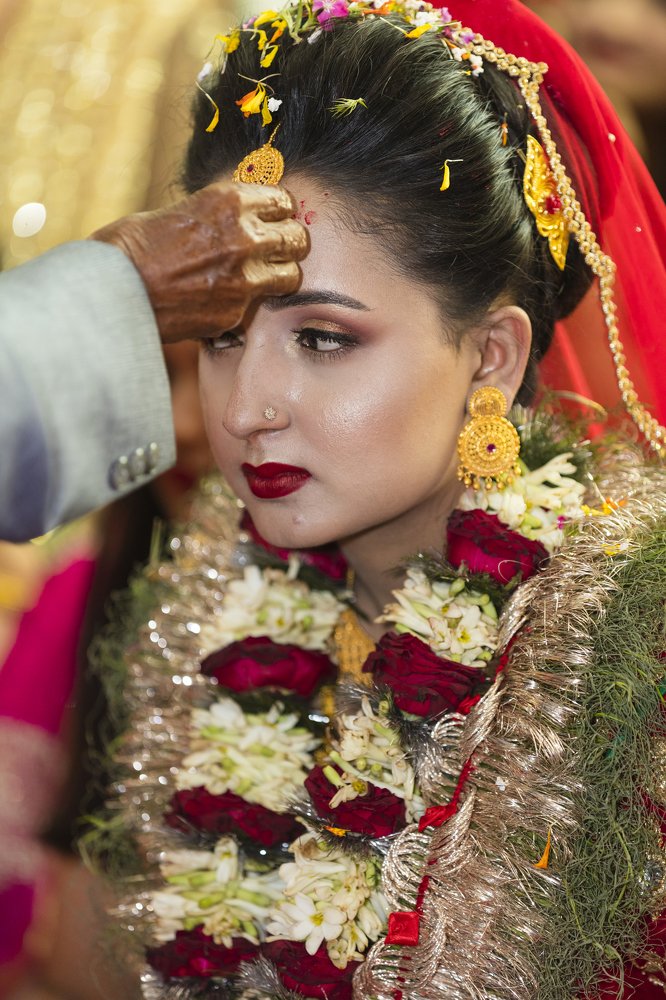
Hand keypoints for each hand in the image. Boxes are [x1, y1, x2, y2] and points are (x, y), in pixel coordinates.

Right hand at [90, 181, 308, 342]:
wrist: (112, 289)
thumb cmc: (133, 246)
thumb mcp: (179, 211)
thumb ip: (217, 216)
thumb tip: (243, 218)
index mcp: (229, 201)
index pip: (282, 201)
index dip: (281, 211)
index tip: (276, 218)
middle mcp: (244, 237)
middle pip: (296, 238)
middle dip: (290, 243)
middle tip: (279, 249)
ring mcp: (243, 279)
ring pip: (291, 276)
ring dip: (280, 275)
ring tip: (262, 277)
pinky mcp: (235, 313)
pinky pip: (256, 305)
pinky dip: (245, 303)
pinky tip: (223, 299)